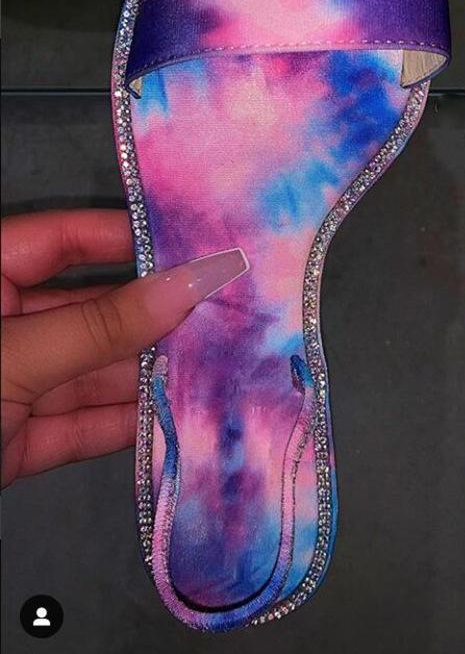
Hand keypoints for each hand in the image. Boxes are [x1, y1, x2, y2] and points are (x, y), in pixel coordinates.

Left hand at [1, 209, 246, 487]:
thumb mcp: (15, 357)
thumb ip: (100, 325)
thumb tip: (190, 284)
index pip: (62, 239)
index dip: (126, 238)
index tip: (196, 245)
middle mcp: (5, 327)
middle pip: (89, 310)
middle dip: (155, 318)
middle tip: (227, 311)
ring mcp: (10, 386)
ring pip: (93, 372)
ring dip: (152, 376)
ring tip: (222, 367)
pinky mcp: (15, 443)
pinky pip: (80, 426)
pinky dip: (125, 426)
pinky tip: (181, 418)